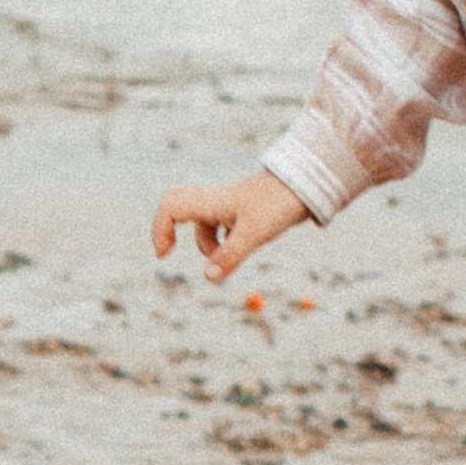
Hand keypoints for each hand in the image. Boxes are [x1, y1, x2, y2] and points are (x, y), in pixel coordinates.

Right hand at [151, 167, 310, 283]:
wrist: (306, 186)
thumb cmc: (278, 205)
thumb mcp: (254, 234)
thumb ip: (230, 256)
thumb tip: (208, 278)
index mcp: (210, 201)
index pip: (169, 207)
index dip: (159, 230)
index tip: (165, 255)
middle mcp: (214, 200)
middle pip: (175, 206)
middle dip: (167, 229)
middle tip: (166, 252)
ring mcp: (227, 205)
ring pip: (201, 223)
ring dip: (206, 244)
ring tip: (228, 257)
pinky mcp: (241, 211)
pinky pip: (219, 225)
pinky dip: (222, 241)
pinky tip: (240, 248)